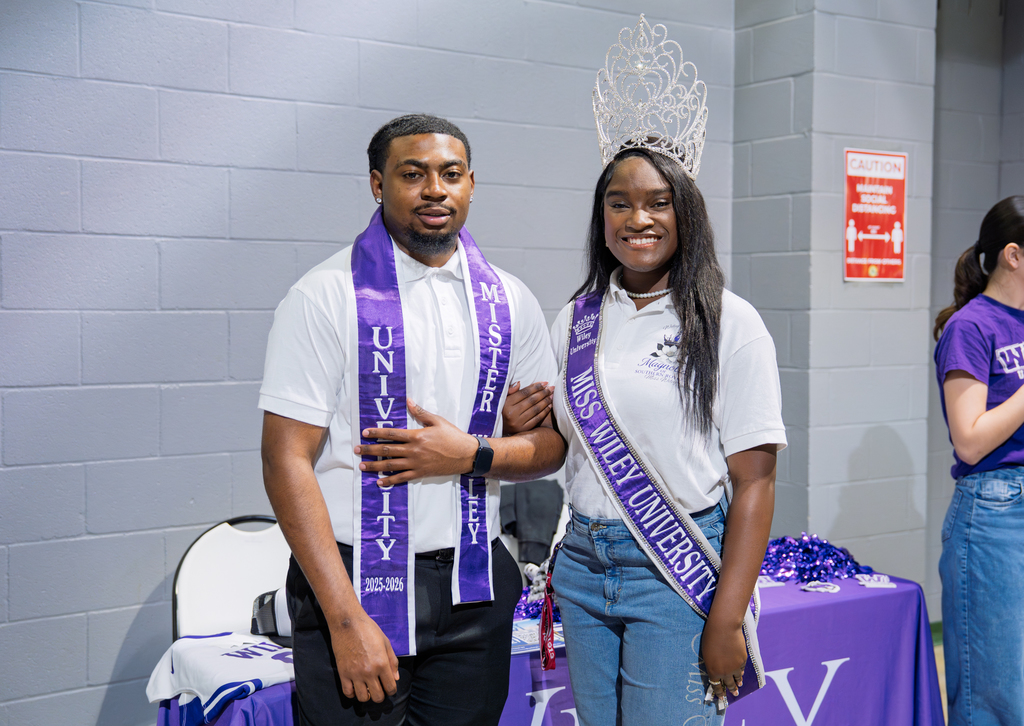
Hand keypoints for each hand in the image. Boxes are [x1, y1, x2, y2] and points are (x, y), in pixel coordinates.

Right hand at [329, 607, 399, 702]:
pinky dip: (352, 693)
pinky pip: (348, 693)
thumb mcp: (386, 643)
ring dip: (367, 695)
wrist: (348, 623)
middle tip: (379, 688)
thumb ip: (392, 662)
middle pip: (377, 697)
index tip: (389, 687)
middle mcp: (369, 672)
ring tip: (367, 688)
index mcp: (382, 664)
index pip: (390, 688)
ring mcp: (355, 674)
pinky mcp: (343, 673)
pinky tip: (355, 687)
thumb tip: (396, 678)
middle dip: (381, 695)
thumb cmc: (369, 630)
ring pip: (363, 698)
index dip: (392, 690)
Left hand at [355, 399, 478, 486]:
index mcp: (417, 435)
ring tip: (362, 466)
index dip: (377, 433)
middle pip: (387, 450)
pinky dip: (390, 480)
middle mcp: (414, 450)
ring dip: (375, 466)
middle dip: (370, 450)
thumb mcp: (438, 421)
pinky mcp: (421, 473)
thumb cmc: (453, 436)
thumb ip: (421, 412)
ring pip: (391, 465)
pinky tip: (380, 482)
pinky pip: (402, 478)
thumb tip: (408, 401)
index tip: (365, 433)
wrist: (466, 454)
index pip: (392, 434)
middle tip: (357, 450)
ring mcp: (416, 463)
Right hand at [501, 381, 553, 434]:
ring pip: (535, 409)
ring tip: (551, 396)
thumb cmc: (501, 410)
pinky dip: (544, 412)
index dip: (535, 387)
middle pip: (531, 400)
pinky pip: (536, 419)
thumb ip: (510, 390)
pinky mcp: (523, 429)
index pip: (524, 393)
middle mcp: (512, 413)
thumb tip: (519, 382)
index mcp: (506, 404)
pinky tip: (549, 406)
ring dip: (545, 401)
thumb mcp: (502, 399)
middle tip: (551, 388)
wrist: (498, 428)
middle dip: (543, 393)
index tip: (545, 383)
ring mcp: (518, 422)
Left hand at [701, 617, 746, 699]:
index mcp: (713, 671)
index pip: (716, 686)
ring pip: (737, 678)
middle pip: (728, 684)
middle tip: (733, 694)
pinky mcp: (742, 660)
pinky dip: (741, 672)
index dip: (719, 693)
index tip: (721, 698)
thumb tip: (717, 670)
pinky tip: (741, 674)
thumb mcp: (707, 653)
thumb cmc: (710, 638)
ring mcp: (735, 667)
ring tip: (739, 686)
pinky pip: (742, 669)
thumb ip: (712, 664)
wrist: (724, 628)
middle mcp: (725, 672)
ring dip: (738, 683)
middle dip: (731, 690)